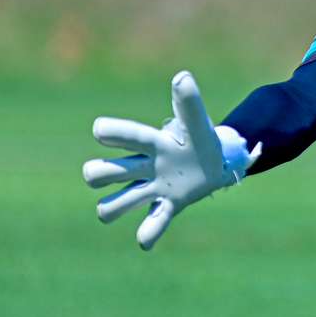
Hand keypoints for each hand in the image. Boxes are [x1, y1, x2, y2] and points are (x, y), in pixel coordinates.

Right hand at [82, 71, 260, 249]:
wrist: (217, 160)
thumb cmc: (201, 137)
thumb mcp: (198, 122)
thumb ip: (190, 103)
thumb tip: (182, 77)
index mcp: (152, 143)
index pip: (126, 137)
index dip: (112, 133)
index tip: (100, 130)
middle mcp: (143, 167)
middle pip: (102, 172)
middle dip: (98, 174)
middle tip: (112, 173)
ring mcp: (152, 188)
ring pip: (116, 203)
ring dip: (112, 208)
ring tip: (118, 208)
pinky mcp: (167, 206)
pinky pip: (152, 224)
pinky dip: (147, 233)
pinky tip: (145, 239)